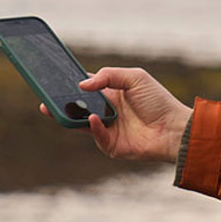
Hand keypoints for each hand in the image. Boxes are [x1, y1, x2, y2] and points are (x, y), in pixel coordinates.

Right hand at [63, 66, 190, 162]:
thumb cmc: (158, 101)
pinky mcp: (111, 145)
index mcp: (110, 94)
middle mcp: (106, 111)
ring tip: (56, 108)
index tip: (53, 79)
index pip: (84, 88)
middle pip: (77, 107)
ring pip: (80, 123)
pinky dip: (93, 127)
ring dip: (68, 116)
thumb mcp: (134, 77)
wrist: (175, 129)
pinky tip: (94, 119)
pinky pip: (96, 136)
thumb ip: (108, 76)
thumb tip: (82, 85)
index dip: (69, 84)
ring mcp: (107, 129)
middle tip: (45, 98)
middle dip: (59, 103)